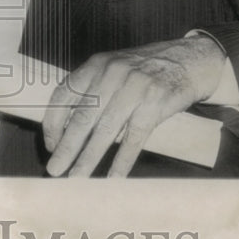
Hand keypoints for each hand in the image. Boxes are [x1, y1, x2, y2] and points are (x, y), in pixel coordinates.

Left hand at [42, 35, 225, 177]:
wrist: (188, 60)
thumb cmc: (145, 69)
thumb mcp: (114, 68)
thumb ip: (93, 89)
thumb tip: (67, 126)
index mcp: (96, 65)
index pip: (64, 95)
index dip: (54, 122)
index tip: (50, 145)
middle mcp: (112, 74)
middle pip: (82, 117)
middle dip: (67, 147)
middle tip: (54, 168)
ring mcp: (133, 89)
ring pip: (104, 131)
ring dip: (88, 158)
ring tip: (76, 177)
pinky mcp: (154, 104)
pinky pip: (133, 139)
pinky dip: (121, 162)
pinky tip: (112, 178)